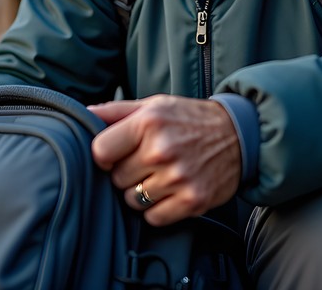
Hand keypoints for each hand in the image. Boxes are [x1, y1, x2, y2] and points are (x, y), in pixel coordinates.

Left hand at [89, 95, 241, 226]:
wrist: (239, 135)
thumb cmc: (188, 119)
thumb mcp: (154, 105)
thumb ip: (115, 110)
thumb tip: (83, 113)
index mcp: (148, 122)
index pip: (100, 152)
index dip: (104, 156)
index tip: (115, 154)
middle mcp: (162, 149)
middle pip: (116, 178)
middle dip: (125, 172)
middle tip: (144, 163)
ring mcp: (178, 177)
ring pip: (132, 200)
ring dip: (140, 192)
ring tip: (157, 176)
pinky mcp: (193, 200)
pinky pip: (153, 217)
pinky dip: (156, 209)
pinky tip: (168, 191)